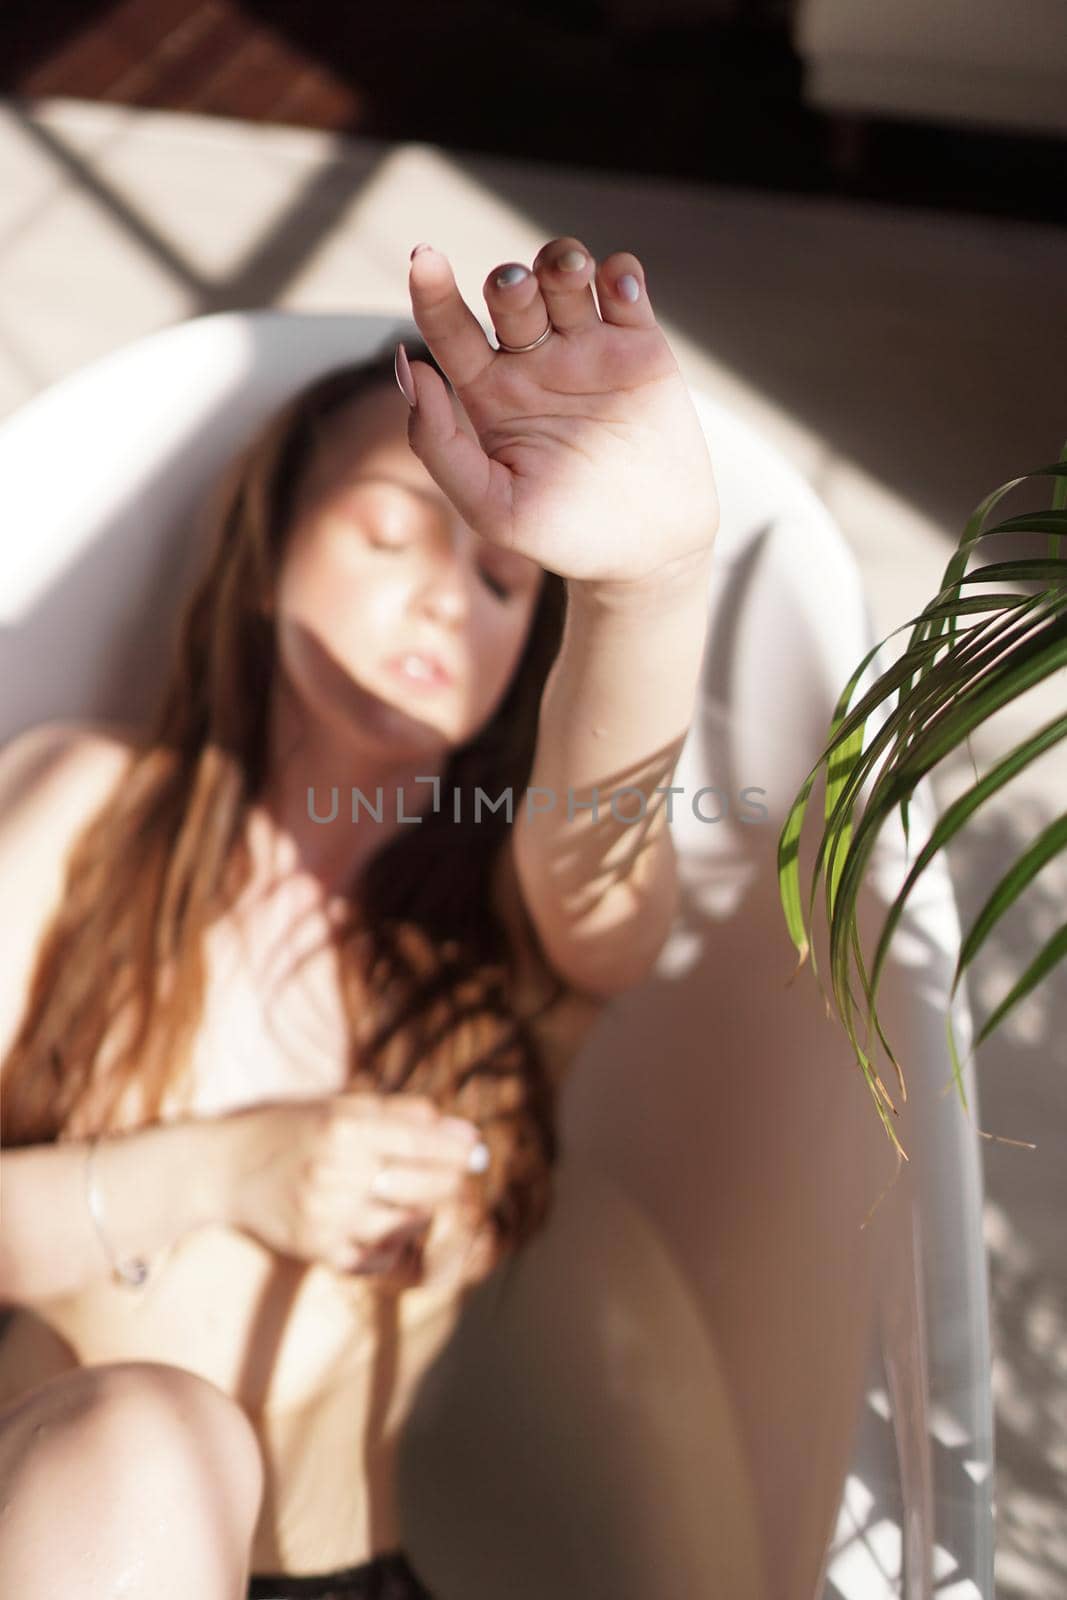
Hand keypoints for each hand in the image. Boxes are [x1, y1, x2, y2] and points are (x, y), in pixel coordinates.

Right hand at [221, 1090, 486, 1282]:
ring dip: (423, 1209)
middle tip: (456, 1170)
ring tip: (419, 1194)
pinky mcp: (316, 1250)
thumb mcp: (338, 1104)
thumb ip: (401, 1114)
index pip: (423, 1143)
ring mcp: (326, 1218)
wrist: (221, 1168)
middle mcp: (336, 1174)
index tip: (477, 1150)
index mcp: (343, 1128)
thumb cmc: (289, 1127)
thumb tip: (464, 1131)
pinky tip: (391, 1224)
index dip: (458, 1148)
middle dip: (449, 1178)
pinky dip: (396, 1243)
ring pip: (407, 1224)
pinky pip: (380, 1258)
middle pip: (424, 1187)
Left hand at [399, 237, 719, 590]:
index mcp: (489, 393)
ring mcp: (588, 350)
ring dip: (561, 260)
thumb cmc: (563, 535)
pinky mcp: (640, 348)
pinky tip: (616, 288)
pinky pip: (624, 288)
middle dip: (510, 281)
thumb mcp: (491, 508)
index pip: (449, 330)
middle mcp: (533, 362)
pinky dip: (618, 272)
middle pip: (511, 293)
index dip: (431, 292)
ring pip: (565, 276)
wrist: (646, 551)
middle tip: (514, 290)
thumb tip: (411, 369)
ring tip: (570, 272)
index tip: (423, 260)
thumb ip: (439, 446)